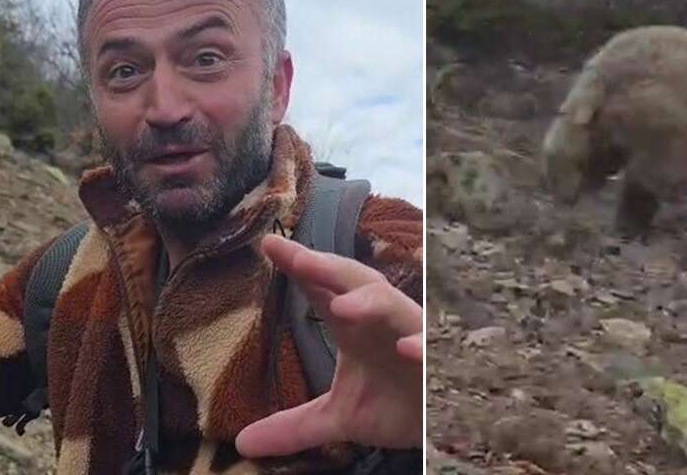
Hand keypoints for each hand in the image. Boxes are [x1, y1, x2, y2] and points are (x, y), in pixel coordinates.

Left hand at [235, 234, 421, 456]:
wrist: (443, 426)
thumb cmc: (395, 404)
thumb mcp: (339, 417)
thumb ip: (294, 425)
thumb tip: (242, 443)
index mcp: (355, 327)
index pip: (322, 289)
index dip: (299, 265)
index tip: (268, 244)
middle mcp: (382, 322)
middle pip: (357, 283)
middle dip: (330, 269)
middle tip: (299, 260)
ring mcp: (413, 336)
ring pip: (394, 307)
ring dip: (371, 304)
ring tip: (343, 307)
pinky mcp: (440, 360)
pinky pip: (434, 347)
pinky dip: (423, 346)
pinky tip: (408, 350)